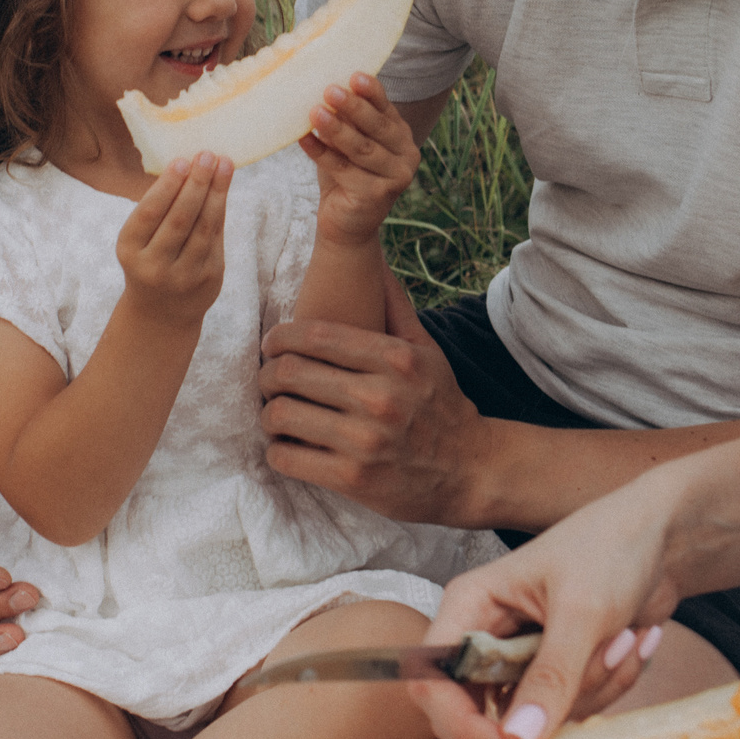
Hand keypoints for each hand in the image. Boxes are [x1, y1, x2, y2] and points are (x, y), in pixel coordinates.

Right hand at [116, 153, 231, 326]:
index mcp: (130, 250)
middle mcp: (154, 266)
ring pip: (204, 227)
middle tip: (207, 155)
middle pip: (180, 219)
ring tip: (224, 164)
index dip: (167, 186)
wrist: (161, 312)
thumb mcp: (140, 240)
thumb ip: (159, 209)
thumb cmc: (149, 260)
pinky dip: (220, 209)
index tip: (182, 160)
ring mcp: (184, 275)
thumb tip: (187, 164)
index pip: (150, 213)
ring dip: (216, 192)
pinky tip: (223, 189)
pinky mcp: (208, 279)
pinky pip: (217, 238)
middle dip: (196, 183)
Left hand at [258, 275, 485, 523]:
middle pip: (289, 373)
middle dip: (267, 374)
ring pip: (281, 415)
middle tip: (269, 380)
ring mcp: (365, 442)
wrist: (472, 470)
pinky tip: (289, 446)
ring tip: (277, 414)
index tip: (273, 345)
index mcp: (394, 359)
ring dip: (269, 414)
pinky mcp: (353, 480)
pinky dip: (278, 451)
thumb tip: (373, 258)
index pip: (313, 335)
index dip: (279, 337)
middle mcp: (380, 398)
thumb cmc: (442, 404)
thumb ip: (394, 306)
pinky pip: (286, 458)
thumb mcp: (427, 350)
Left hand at [300, 72, 419, 247]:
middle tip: (329, 90)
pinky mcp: (376, 196)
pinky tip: (304, 139)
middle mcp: (406, 156)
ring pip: (361, 149)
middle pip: (377, 127)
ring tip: (314, 112)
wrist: (344, 223)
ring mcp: (395, 178)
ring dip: (336, 129)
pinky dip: (321, 153)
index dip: (372, 92)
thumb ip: (346, 120)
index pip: (386, 109)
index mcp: (401, 137)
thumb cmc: (345, 175)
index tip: (354, 75)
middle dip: (353, 107)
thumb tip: (327, 89)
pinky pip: (343, 170)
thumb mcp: (348, 143)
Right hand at [405, 484, 684, 738]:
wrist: (662, 537)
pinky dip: (606, 691)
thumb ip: (551, 675)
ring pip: (530, 722)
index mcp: (469, 608)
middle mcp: (484, 639)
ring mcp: (519, 661)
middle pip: (469, 719)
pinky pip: (567, 714)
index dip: (460, 724)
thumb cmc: (611, 550)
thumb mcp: (583, 611)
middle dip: (527, 730)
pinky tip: (630, 645)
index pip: (433, 682)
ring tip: (624, 642)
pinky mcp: (555, 676)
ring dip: (588, 695)